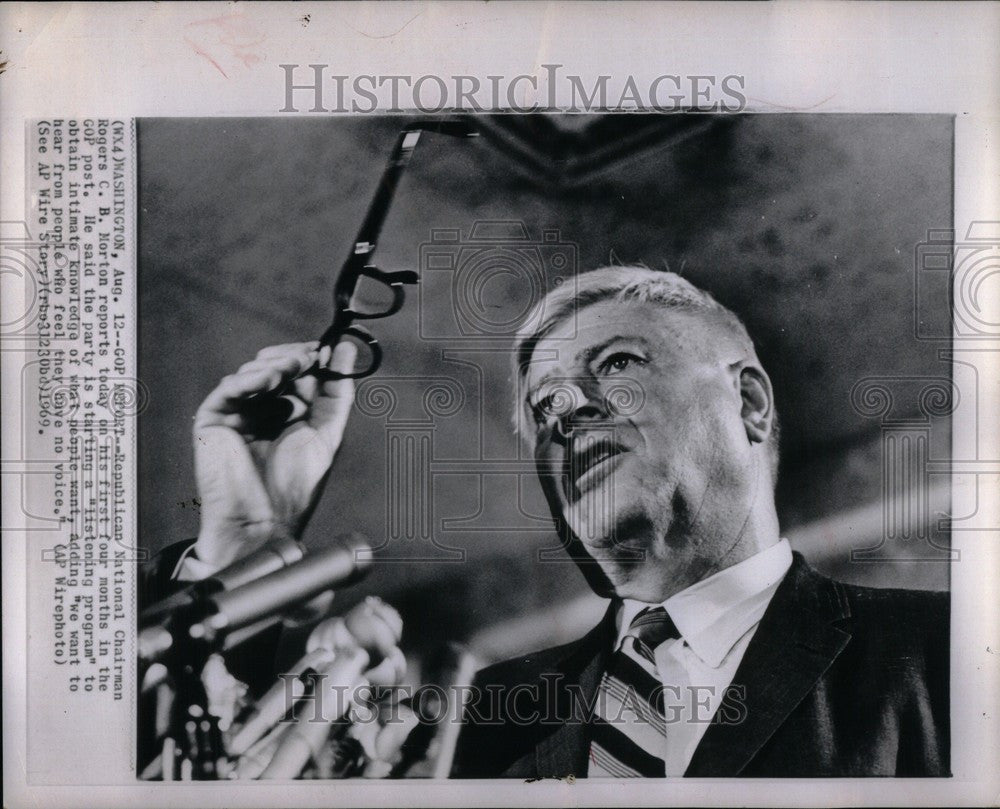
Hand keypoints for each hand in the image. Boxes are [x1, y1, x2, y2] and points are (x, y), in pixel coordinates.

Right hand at [192, 340, 356, 567]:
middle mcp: (262, 410)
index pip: (298, 373)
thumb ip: (338, 391)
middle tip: (307, 358)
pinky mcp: (213, 420)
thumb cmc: (295, 486)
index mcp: (289, 413)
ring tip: (291, 371)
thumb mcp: (327, 431)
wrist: (265, 520)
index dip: (309, 358)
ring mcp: (238, 414)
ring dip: (274, 366)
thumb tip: (346, 349)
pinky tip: (267, 381)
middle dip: (292, 358)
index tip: (323, 348)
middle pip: (274, 366)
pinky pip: (229, 388)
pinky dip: (249, 379)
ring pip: (252, 372)